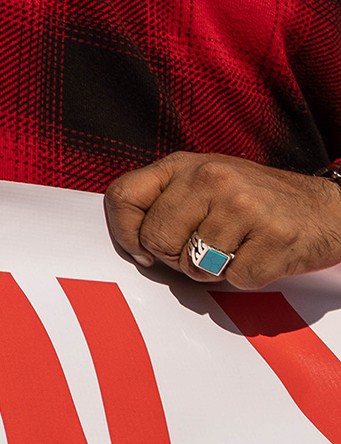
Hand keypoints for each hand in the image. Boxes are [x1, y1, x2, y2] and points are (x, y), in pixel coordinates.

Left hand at [105, 151, 340, 289]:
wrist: (328, 208)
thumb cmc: (256, 200)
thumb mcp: (204, 181)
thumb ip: (165, 200)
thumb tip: (134, 244)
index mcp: (185, 164)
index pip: (123, 197)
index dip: (125, 233)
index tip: (142, 250)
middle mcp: (212, 178)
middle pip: (157, 240)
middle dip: (176, 258)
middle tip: (203, 251)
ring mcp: (245, 206)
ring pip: (195, 266)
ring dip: (212, 271)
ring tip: (235, 249)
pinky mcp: (275, 238)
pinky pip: (235, 279)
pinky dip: (245, 277)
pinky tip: (260, 255)